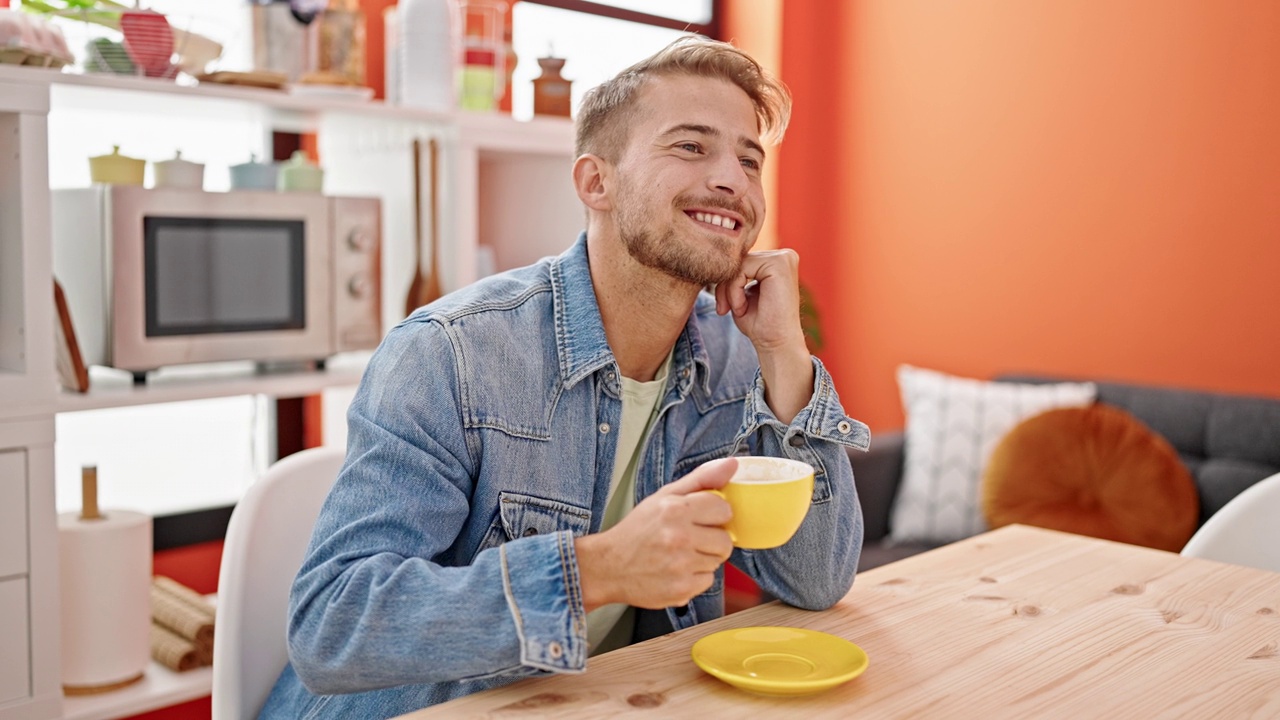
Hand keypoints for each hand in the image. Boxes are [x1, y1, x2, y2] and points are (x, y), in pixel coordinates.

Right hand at [575, 458, 736, 610]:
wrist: (608, 566)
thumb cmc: (638, 530)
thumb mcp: (664, 496)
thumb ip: (701, 479)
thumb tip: (732, 463)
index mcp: (675, 509)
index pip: (724, 509)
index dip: (716, 515)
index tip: (703, 518)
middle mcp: (679, 537)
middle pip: (725, 541)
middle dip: (713, 540)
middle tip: (691, 539)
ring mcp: (680, 565)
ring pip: (717, 561)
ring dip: (703, 559)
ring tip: (680, 555)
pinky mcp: (681, 589)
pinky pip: (707, 581)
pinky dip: (695, 578)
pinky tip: (676, 571)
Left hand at [713, 250, 813, 423]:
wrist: (776, 345)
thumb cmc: (759, 324)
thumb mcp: (742, 293)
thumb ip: (735, 274)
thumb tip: (715, 256)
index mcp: (778, 261)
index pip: (740, 260)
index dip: (726, 281)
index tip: (723, 306)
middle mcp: (784, 256)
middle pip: (738, 260)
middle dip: (724, 285)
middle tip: (723, 309)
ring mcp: (784, 258)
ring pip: (737, 264)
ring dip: (729, 290)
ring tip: (736, 310)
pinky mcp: (778, 264)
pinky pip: (741, 269)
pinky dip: (734, 291)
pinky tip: (741, 308)